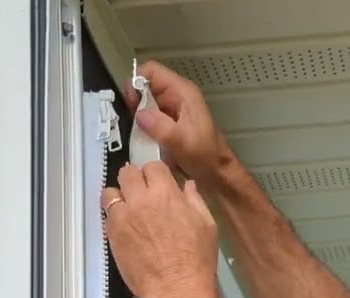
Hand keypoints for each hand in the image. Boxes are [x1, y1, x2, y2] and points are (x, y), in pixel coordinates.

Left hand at [103, 161, 218, 297]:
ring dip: (119, 196)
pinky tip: (126, 228)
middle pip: (127, 173)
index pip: (152, 166)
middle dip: (135, 179)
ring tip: (129, 209)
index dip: (157, 174)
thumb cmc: (197, 258)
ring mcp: (122, 217)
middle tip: (143, 193)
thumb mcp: (206, 224)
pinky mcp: (111, 235)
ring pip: (110, 192)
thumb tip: (186, 185)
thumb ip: (194, 200)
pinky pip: (106, 216)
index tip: (160, 183)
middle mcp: (139, 200)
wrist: (176, 289)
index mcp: (165, 193)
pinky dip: (114, 217)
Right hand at [125, 61, 234, 190]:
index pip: (152, 71)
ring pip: (145, 103)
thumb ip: (160, 127)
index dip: (136, 83)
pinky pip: (149, 118)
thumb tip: (139, 115)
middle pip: (145, 86)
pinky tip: (143, 140)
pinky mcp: (169, 123)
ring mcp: (173, 110)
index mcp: (183, 92)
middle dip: (135, 102)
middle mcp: (177, 97)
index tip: (132, 105)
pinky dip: (143, 127)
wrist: (218, 174)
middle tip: (134, 123)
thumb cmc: (206, 156)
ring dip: (138, 117)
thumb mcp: (182, 142)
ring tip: (138, 134)